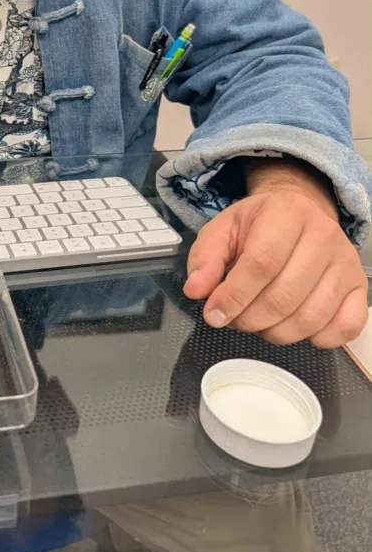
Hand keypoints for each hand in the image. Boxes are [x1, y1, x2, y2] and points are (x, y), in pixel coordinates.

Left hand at [184, 161, 367, 347]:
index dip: (234, 296)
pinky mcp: (360, 287)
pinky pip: (344, 329)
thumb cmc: (259, 225)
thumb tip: (197, 290)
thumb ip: (205, 258)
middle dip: (249, 319)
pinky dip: (316, 339)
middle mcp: (323, 235)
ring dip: (275, 332)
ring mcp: (346, 263)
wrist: (298, 213)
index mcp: (287, 212)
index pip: (261, 263)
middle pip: (284, 296)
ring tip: (258, 320)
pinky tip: (293, 324)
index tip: (214, 314)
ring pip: (310, 318)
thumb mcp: (223, 230)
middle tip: (234, 318)